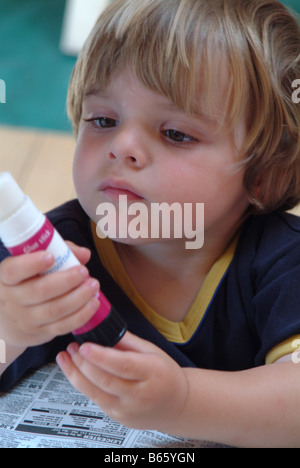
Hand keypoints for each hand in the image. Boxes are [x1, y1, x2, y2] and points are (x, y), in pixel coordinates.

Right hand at [0, 242, 99, 347]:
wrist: (8, 321)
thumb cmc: (26, 282)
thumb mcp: (32, 264)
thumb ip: (59, 252)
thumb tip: (84, 254)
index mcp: (5, 278)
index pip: (13, 271)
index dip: (31, 263)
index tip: (51, 257)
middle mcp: (12, 300)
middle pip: (39, 291)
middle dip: (66, 280)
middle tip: (84, 271)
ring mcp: (25, 319)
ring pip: (54, 310)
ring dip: (79, 297)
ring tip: (93, 285)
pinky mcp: (40, 332)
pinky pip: (63, 325)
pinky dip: (82, 314)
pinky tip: (94, 303)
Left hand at [56, 332, 188, 431]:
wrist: (176, 405)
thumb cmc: (165, 375)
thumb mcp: (152, 351)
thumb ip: (128, 341)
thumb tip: (103, 328)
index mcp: (152, 372)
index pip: (123, 365)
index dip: (100, 356)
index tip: (84, 346)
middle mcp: (140, 394)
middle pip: (105, 380)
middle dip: (83, 363)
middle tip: (72, 348)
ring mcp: (128, 409)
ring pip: (95, 393)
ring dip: (76, 374)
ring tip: (66, 358)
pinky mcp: (118, 418)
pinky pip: (96, 400)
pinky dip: (83, 385)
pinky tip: (75, 371)